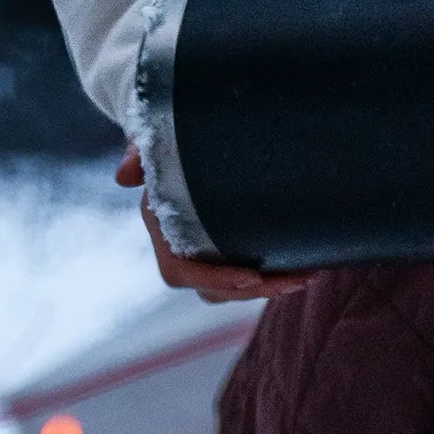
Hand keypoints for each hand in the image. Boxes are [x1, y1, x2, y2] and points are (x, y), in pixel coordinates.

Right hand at [114, 146, 311, 302]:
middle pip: (216, 289)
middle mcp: (183, 252)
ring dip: (272, 287)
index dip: (215, 279)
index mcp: (163, 232)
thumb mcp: (150, 143)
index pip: (182, 271)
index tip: (251, 276)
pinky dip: (276, 276)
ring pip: (237, 290)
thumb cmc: (165, 145)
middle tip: (295, 281)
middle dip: (256, 291)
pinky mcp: (229, 255)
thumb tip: (125, 175)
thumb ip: (139, 155)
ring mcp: (207, 258)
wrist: (180, 148)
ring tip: (309, 275)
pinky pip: (250, 279)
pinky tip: (309, 267)